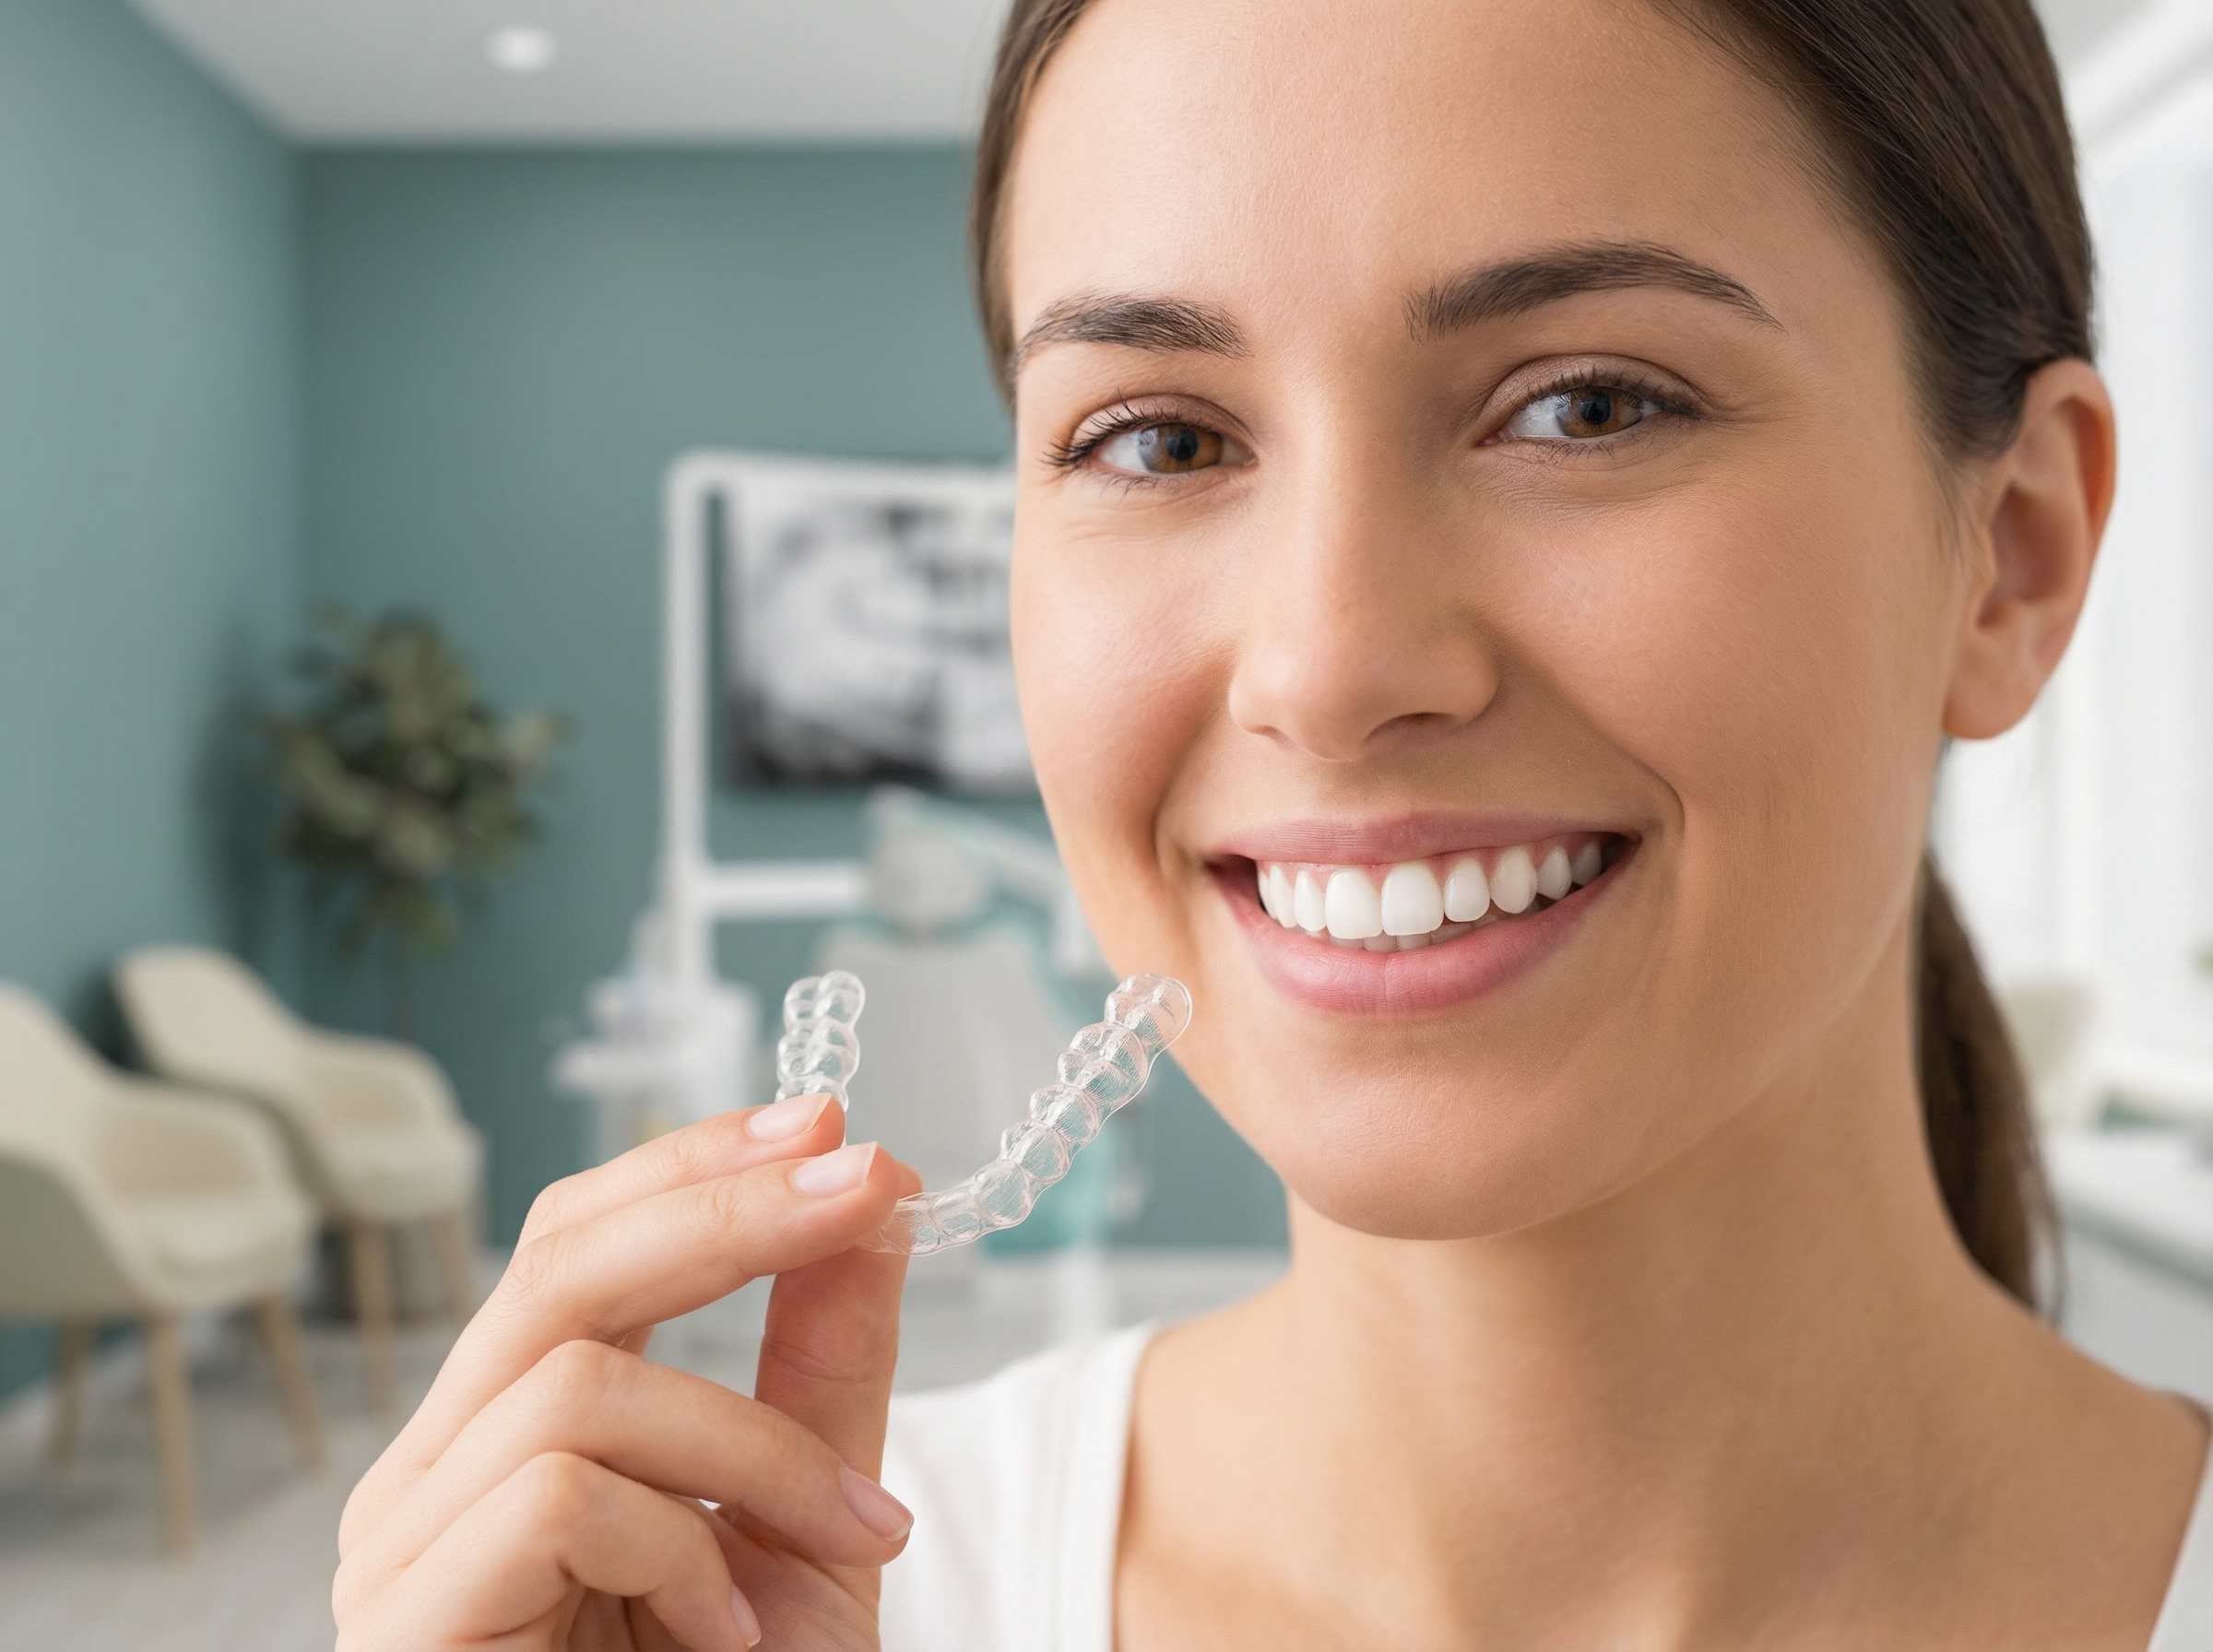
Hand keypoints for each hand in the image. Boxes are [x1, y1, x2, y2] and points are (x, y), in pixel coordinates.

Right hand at [333, 1095, 921, 1649]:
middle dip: (726, 1208)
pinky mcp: (407, 1619)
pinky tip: (730, 1631)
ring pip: (576, 1379)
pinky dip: (685, 1546)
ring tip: (855, 1536)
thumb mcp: (807, 1526)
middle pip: (554, 1265)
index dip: (695, 1165)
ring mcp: (404, 1548)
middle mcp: (433, 1473)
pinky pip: (560, 1497)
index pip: (574, 1241)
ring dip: (752, 1444)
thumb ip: (821, 1368)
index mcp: (510, 1432)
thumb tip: (866, 1199)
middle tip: (865, 1181)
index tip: (830, 1121)